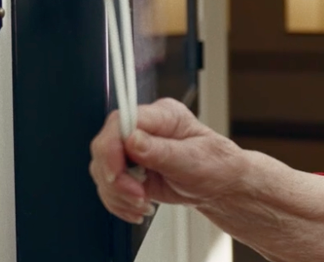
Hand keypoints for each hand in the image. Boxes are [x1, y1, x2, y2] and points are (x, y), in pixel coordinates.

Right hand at [89, 97, 245, 223]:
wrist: (220, 187)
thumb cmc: (217, 166)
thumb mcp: (194, 159)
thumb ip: (162, 151)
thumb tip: (132, 140)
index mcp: (163, 115)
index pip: (121, 121)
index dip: (112, 147)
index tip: (117, 174)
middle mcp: (144, 128)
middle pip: (105, 146)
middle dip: (116, 178)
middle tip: (138, 195)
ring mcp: (134, 149)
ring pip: (102, 169)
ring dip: (118, 194)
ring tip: (142, 203)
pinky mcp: (129, 169)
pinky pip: (108, 186)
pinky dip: (118, 202)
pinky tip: (137, 208)